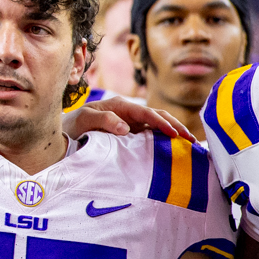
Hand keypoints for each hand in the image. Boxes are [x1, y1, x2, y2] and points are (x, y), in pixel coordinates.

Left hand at [64, 96, 191, 141]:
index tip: (175, 134)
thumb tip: (125, 128)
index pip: (147, 113)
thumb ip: (103, 121)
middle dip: (176, 126)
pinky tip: (176, 151)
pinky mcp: (132, 135)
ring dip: (174, 133)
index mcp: (121, 106)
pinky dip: (165, 141)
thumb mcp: (85, 119)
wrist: (66, 132)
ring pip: (158, 126)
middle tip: (192, 141)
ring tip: (191, 146)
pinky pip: (152, 136)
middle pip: (158, 116)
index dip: (162, 123)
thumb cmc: (74, 124)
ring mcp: (133, 124)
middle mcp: (130, 114)